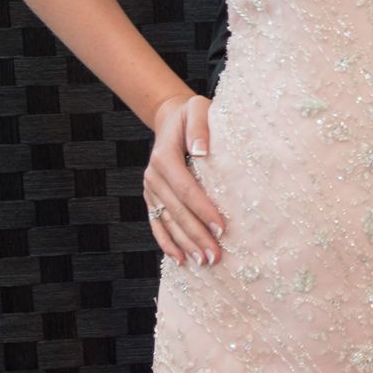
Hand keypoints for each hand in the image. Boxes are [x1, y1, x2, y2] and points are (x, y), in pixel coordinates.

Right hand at [143, 92, 226, 268]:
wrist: (171, 118)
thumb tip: (201, 151)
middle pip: (177, 211)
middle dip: (197, 235)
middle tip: (216, 256)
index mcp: (164, 156)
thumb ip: (200, 127)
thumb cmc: (192, 114)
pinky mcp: (151, 197)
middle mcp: (153, 175)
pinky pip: (157, 223)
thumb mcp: (198, 109)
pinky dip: (167, 243)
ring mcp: (150, 188)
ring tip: (204, 262)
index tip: (222, 228)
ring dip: (185, 244)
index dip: (203, 209)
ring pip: (167, 221)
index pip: (186, 188)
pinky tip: (180, 260)